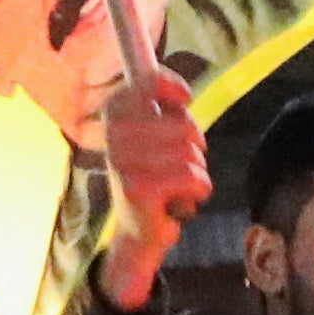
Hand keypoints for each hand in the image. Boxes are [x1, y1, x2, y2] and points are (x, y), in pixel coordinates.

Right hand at [91, 69, 211, 309]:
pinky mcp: (138, 188)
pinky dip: (200, 188)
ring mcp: (123, 162)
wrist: (139, 231)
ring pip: (190, 152)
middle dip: (195, 144)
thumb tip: (181, 93)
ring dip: (196, 170)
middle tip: (182, 161)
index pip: (145, 83)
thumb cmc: (155, 175)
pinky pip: (191, 176)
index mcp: (114, 117)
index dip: (171, 85)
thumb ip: (165, 110)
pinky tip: (186, 198)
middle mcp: (113, 136)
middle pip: (182, 124)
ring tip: (180, 182)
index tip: (185, 99)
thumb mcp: (159, 136)